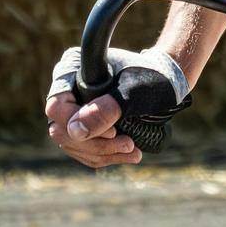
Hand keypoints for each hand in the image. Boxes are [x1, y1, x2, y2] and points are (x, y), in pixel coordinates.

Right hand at [44, 44, 189, 167]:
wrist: (168, 80)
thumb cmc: (153, 78)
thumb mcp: (133, 92)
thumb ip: (106, 109)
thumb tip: (74, 131)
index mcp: (72, 70)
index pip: (57, 107)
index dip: (79, 125)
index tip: (113, 132)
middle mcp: (68, 89)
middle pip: (62, 130)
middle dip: (96, 144)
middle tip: (129, 144)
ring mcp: (74, 108)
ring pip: (73, 144)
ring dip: (103, 154)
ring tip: (134, 151)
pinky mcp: (85, 124)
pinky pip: (84, 149)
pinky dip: (105, 156)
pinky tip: (128, 155)